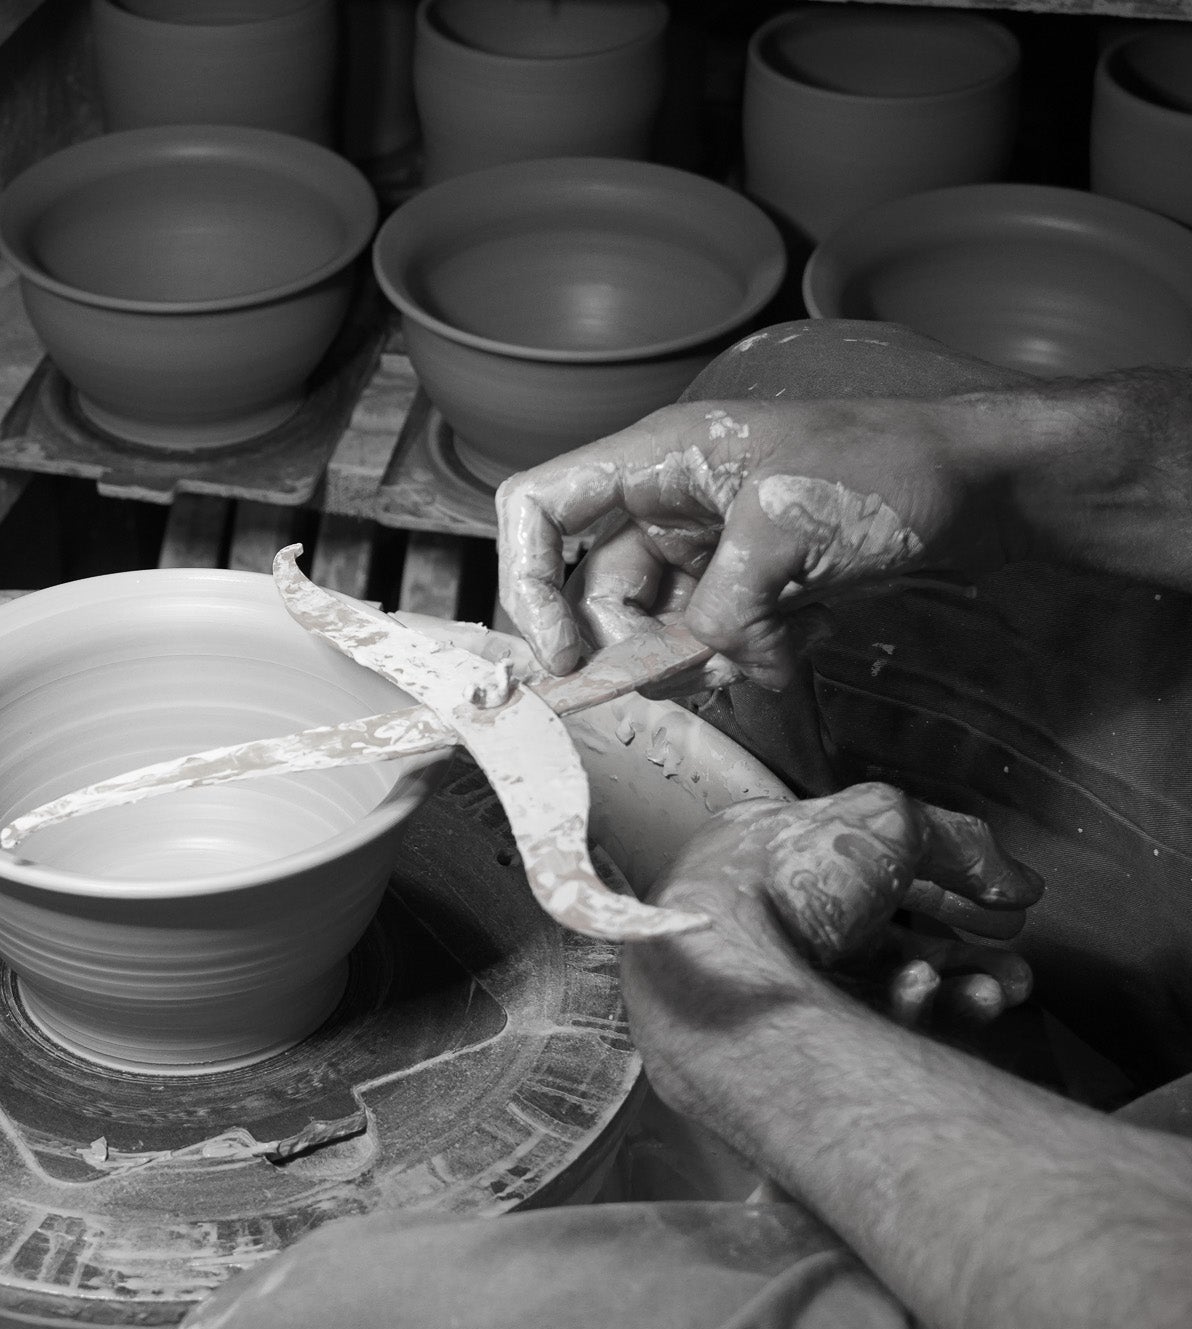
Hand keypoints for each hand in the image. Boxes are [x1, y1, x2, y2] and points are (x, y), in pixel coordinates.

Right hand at [496, 399, 1013, 688]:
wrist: (988, 483)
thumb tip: (706, 664)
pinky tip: (788, 666)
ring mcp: (709, 542)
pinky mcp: (751, 579)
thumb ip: (722, 606)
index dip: (522, 579)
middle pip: (590, 584)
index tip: (561, 653)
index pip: (537, 506)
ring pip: (652, 621)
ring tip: (748, 671)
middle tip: (669, 687)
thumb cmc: (889, 469)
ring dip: (686, 663)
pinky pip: (711, 635)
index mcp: (656, 459)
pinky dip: (738, 663)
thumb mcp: (790, 530)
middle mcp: (669, 499)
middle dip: (620, 645)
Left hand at [626, 785, 1041, 1104]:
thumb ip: (956, 841)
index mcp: (782, 856)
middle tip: (1019, 974)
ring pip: (888, 997)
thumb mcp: (885, 824)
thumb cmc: (787, 880)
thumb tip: (1018, 881)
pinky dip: (910, 1017)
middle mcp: (778, 920)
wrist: (726, 970)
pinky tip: (925, 995)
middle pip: (893, 943)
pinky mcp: (791, 1042)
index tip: (1009, 910)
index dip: (950, 887)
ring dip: (956, 993)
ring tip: (1000, 992)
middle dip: (969, 959)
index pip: (875, 870)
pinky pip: (865, 1037)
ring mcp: (782, 985)